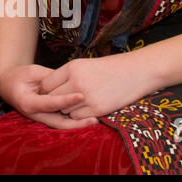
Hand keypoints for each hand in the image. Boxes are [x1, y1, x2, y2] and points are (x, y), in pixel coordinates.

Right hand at [0, 62, 95, 129]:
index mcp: (27, 102)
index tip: (81, 95)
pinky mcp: (46, 118)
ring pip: (61, 125)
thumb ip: (50, 78)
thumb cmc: (19, 75)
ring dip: (78, 125)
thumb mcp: (33, 71)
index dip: (66, 100)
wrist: (7, 84)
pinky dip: (74, 121)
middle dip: (77, 123)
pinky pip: (61, 121)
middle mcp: (34, 114)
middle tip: (94, 119)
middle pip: (58, 123)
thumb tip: (70, 81)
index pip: (50, 103)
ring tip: (95, 120)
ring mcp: (40, 118)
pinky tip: (87, 117)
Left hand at [39, 53, 159, 119]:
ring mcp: (87, 96)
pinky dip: (79, 115)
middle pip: (52, 98)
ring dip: (68, 109)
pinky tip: (87, 108)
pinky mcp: (97, 109)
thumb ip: (65, 75)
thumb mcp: (83, 64)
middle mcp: (77, 82)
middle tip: (62, 101)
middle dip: (55, 101)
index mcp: (71, 68)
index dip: (46, 90)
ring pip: (64, 110)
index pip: (46, 84)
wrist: (135, 73)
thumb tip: (48, 89)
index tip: (51, 93)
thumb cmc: (108, 68)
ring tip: (79, 103)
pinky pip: (77, 117)